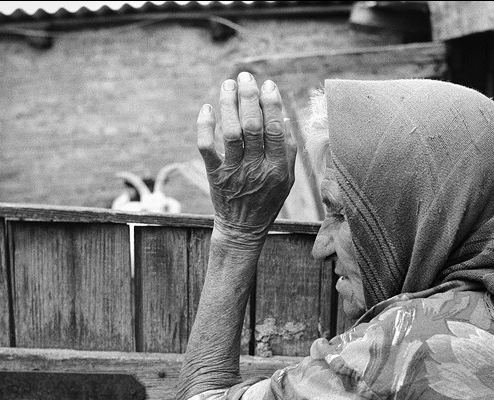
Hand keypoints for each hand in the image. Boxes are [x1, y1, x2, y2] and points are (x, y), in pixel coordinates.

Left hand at [197, 72, 295, 247]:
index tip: (268, 84)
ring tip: (228, 84)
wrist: (242, 228)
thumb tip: (283, 116)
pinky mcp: (215, 175)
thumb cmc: (267, 200)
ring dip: (229, 104)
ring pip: (231, 132)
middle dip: (249, 97)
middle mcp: (256, 169)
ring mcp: (234, 172)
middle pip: (252, 126)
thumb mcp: (287, 179)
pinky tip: (207, 108)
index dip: (271, 104)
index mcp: (278, 168)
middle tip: (245, 76)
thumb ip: (289, 149)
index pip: (275, 130)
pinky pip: (207, 147)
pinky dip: (205, 126)